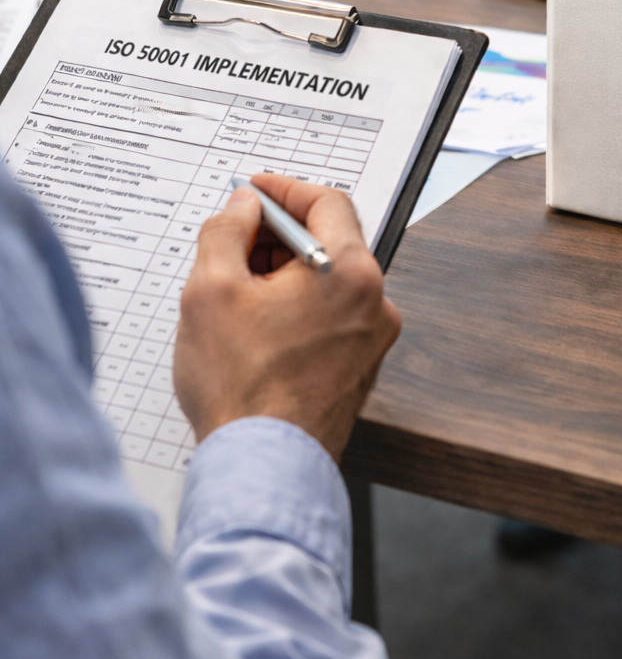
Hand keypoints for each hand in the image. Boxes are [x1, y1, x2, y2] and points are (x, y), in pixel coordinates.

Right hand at [174, 176, 400, 458]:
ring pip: (328, 283)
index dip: (283, 190)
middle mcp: (375, 305)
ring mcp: (371, 342)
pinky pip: (330, 319)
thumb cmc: (242, 389)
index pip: (327, 202)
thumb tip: (241, 209)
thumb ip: (226, 231)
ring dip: (284, 276)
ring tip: (234, 294)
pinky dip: (296, 309)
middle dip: (278, 236)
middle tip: (232, 243)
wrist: (262, 468)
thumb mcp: (210, 289)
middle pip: (329, 242)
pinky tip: (254, 329)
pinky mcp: (358, 370)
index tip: (251, 193)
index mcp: (351, 274)